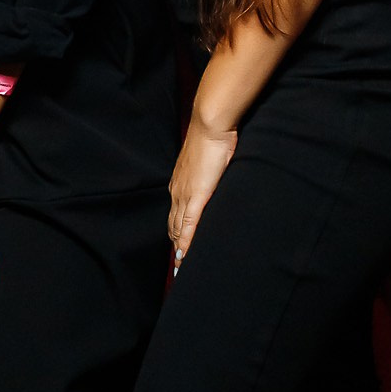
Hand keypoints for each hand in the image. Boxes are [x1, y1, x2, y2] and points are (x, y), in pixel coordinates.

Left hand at [169, 111, 237, 266]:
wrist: (209, 126)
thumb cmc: (212, 137)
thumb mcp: (208, 158)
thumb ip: (209, 172)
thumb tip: (216, 175)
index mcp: (179, 182)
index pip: (175, 213)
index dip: (177, 231)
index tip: (178, 246)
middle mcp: (177, 191)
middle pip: (173, 225)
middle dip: (176, 244)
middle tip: (179, 264)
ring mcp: (184, 195)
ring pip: (178, 229)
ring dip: (180, 248)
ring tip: (183, 265)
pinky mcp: (196, 197)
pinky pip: (189, 226)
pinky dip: (187, 243)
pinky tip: (186, 256)